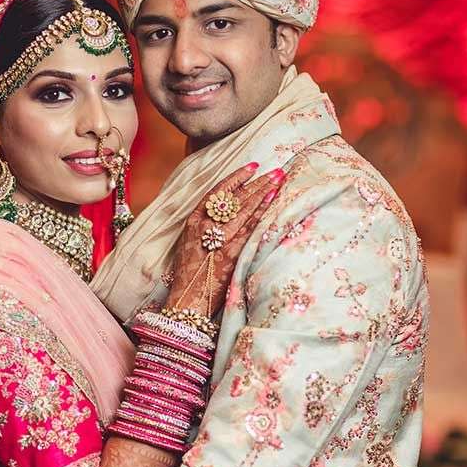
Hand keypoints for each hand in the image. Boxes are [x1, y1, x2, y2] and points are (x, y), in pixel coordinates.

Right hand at [168, 163, 284, 315]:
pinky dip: (261, 212)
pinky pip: (249, 227)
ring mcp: (219, 239)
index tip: (251, 168)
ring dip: (263, 191)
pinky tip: (272, 200)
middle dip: (257, 182)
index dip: (236, 177)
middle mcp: (205, 227)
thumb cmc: (188, 275)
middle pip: (235, 198)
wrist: (188, 299)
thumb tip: (223, 215)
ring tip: (279, 179)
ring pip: (244, 208)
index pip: (217, 192)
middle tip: (275, 170)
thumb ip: (204, 228)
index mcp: (193, 222)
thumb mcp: (189, 245)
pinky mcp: (232, 252)